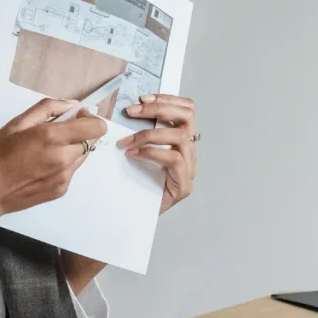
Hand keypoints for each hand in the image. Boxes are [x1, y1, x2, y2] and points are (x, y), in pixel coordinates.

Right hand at [0, 98, 107, 222]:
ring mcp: (65, 177)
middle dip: (79, 132)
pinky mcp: (61, 190)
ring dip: (72, 147)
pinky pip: (71, 170)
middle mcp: (64, 158)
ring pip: (82, 155)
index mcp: (53, 138)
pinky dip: (63, 163)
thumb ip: (48, 109)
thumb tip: (71, 105)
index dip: (89, 118)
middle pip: (91, 140)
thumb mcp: (16, 123)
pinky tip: (40, 165)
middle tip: (55, 131)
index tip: (74, 116)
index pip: (97, 127)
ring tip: (44, 149)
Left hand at [117, 94, 196, 213]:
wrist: (138, 218)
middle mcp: (190, 152)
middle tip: (132, 111)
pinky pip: (173, 159)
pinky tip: (133, 154)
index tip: (142, 99)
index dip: (167, 99)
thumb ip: (140, 133)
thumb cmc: (137, 184)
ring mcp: (189, 169)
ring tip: (127, 141)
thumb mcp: (139, 151)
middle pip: (187, 117)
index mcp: (182, 141)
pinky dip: (151, 153)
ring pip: (179, 137)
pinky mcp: (184, 185)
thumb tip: (127, 110)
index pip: (187, 110)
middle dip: (158, 109)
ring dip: (149, 134)